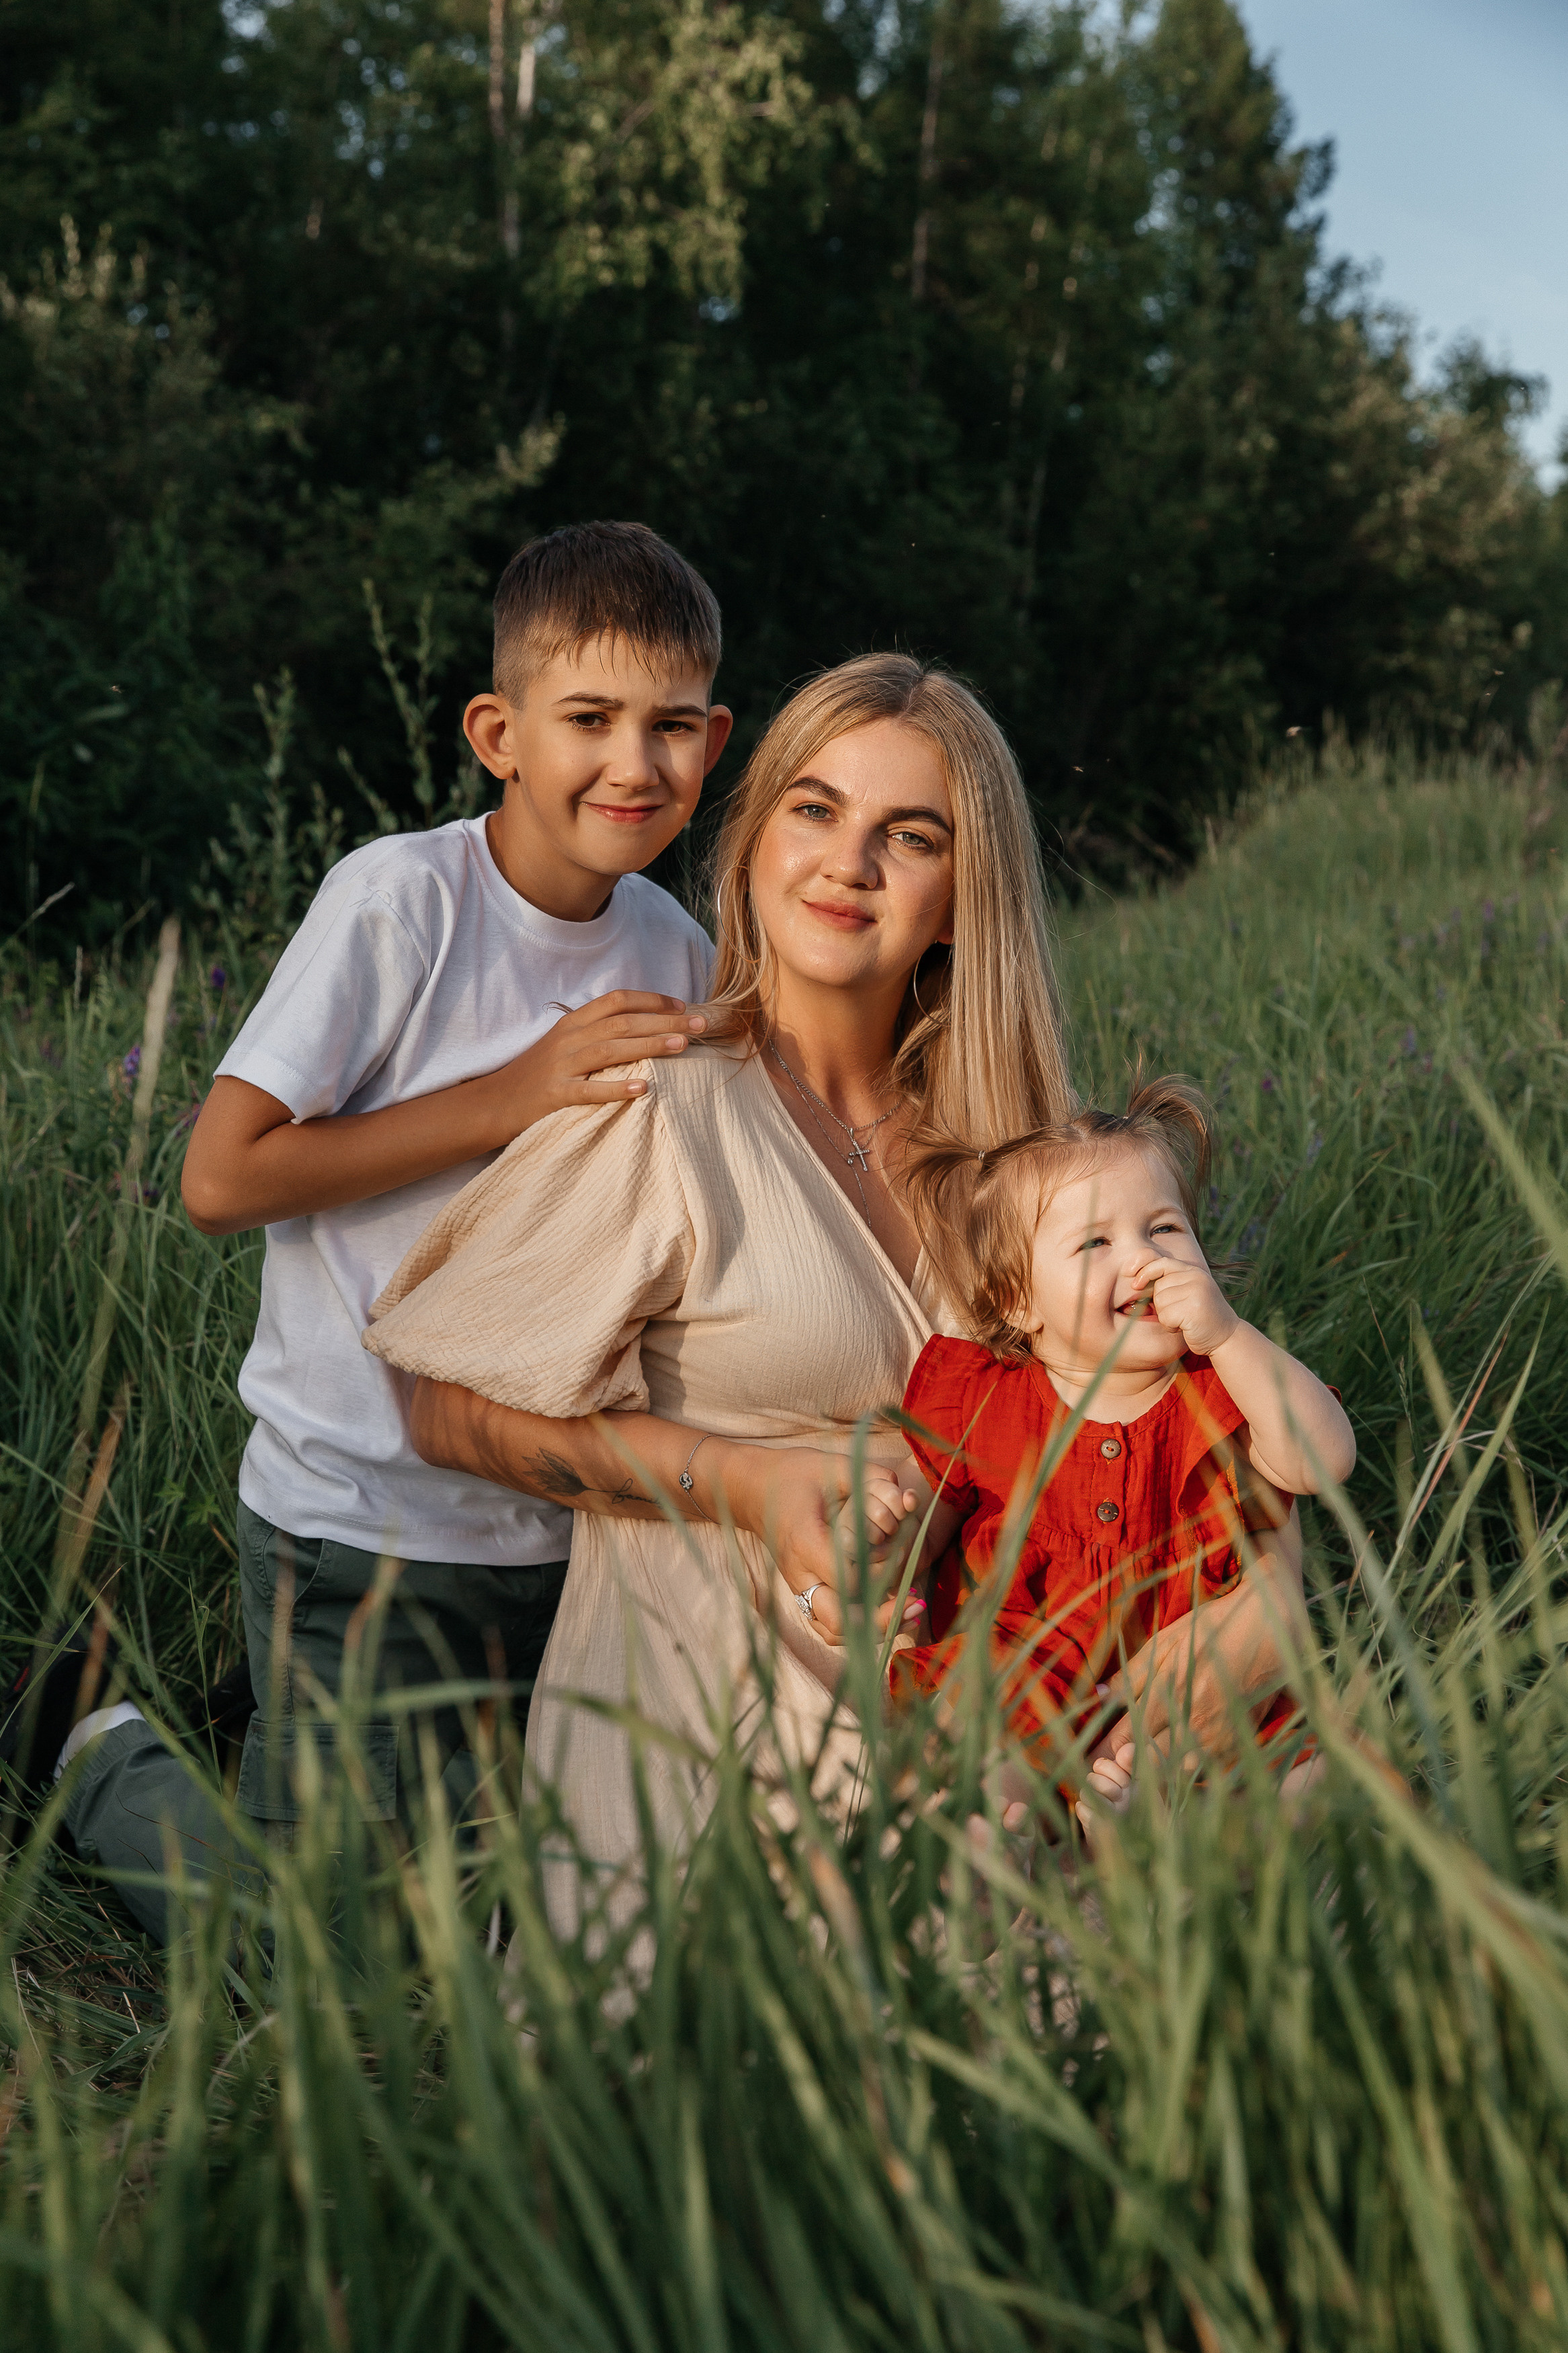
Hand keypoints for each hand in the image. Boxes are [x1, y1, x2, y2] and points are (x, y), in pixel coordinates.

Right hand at [483, 991, 707, 1138]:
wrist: (495, 1102)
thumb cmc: (538, 1074)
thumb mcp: (565, 1044)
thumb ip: (598, 1033)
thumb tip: (643, 1027)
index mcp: (573, 1022)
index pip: (617, 1000)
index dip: (652, 999)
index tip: (683, 1006)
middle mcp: (569, 1038)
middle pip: (622, 1022)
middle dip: (664, 1020)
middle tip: (700, 1024)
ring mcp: (562, 1066)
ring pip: (610, 1049)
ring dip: (649, 1045)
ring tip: (681, 1045)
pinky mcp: (556, 1095)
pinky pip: (590, 1090)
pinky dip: (618, 1087)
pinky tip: (644, 1087)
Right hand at [707, 1442, 924, 1646]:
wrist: (755, 1491)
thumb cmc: (796, 1475)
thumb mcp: (833, 1466)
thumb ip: (872, 1480)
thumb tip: (907, 1498)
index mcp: (805, 1542)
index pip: (848, 1578)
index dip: (880, 1574)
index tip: (907, 1559)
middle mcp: (800, 1574)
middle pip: (840, 1620)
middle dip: (882, 1618)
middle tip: (918, 1603)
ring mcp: (799, 1589)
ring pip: (834, 1633)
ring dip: (874, 1632)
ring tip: (911, 1614)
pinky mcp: (804, 1595)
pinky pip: (829, 1628)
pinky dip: (859, 1631)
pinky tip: (888, 1616)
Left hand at [1121, 1251, 1237, 1356]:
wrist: (1227, 1337)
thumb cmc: (1200, 1317)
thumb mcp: (1188, 1293)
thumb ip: (1170, 1283)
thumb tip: (1134, 1282)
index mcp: (1193, 1271)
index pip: (1162, 1262)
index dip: (1145, 1271)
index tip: (1134, 1284)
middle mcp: (1196, 1277)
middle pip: (1158, 1287)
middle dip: (1161, 1304)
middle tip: (1180, 1312)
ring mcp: (1196, 1291)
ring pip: (1160, 1302)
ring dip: (1166, 1316)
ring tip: (1184, 1320)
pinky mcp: (1194, 1308)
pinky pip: (1165, 1316)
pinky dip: (1170, 1326)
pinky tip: (1185, 1328)